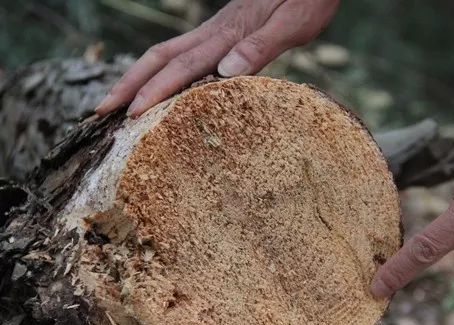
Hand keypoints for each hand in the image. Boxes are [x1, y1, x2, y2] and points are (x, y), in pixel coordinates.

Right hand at [95, 0, 338, 116]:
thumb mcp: (293, 22)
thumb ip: (260, 46)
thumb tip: (225, 71)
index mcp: (229, 35)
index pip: (183, 66)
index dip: (155, 90)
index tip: (130, 114)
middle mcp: (215, 32)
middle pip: (161, 57)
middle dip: (129, 84)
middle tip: (100, 111)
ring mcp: (216, 31)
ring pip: (167, 53)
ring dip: (138, 76)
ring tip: (117, 100)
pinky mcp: (223, 32)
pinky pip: (182, 52)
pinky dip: (161, 70)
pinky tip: (158, 84)